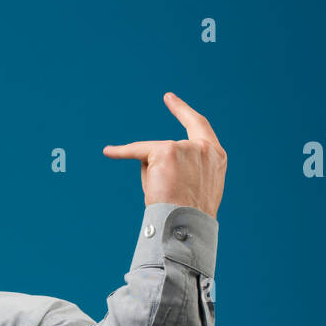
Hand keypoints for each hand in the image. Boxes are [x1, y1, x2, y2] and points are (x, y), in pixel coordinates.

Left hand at [102, 92, 226, 218]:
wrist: (185, 227)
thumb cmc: (187, 216)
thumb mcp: (192, 187)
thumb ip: (180, 168)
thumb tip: (146, 158)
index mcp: (216, 157)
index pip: (199, 126)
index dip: (184, 111)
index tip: (170, 99)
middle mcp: (204, 149)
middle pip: (170, 148)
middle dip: (159, 162)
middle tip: (167, 112)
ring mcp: (185, 148)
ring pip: (155, 155)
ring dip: (152, 177)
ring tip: (162, 198)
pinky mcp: (166, 151)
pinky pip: (138, 152)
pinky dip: (122, 153)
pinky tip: (109, 152)